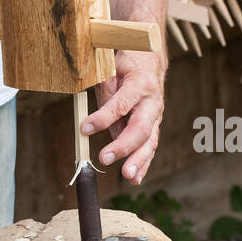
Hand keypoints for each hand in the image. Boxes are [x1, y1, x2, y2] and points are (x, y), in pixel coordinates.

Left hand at [84, 49, 165, 183]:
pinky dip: (143, 163)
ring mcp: (156, 116)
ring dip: (139, 161)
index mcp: (140, 83)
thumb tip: (95, 123)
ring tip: (128, 176)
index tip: (85, 128)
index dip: (103, 118)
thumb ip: (104, 95)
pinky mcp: (154, 126)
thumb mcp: (110, 71)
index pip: (121, 104)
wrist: (150, 62)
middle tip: (105, 158)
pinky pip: (149, 146)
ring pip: (149, 142)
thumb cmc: (126, 66)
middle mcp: (153, 102)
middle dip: (123, 146)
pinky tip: (135, 178)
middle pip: (140, 128)